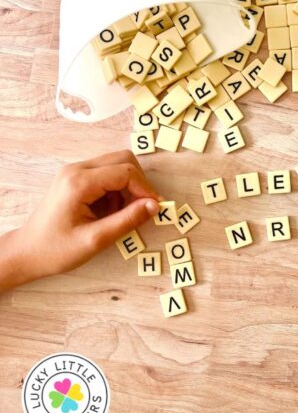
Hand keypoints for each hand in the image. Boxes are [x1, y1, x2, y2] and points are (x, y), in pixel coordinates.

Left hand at [0, 150, 158, 290]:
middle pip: (123, 160)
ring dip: (129, 186)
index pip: (126, 172)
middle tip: (141, 208)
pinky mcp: (75, 177)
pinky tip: (112, 210)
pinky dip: (118, 189)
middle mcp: (76, 169)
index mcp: (79, 182)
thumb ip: (127, 220)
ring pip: (117, 164)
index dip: (145, 189)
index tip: (154, 209)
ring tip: (123, 212)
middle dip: (139, 183)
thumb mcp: (95, 240)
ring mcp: (74, 171)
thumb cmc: (56, 250)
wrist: (26, 253)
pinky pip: (107, 173)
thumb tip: (154, 205)